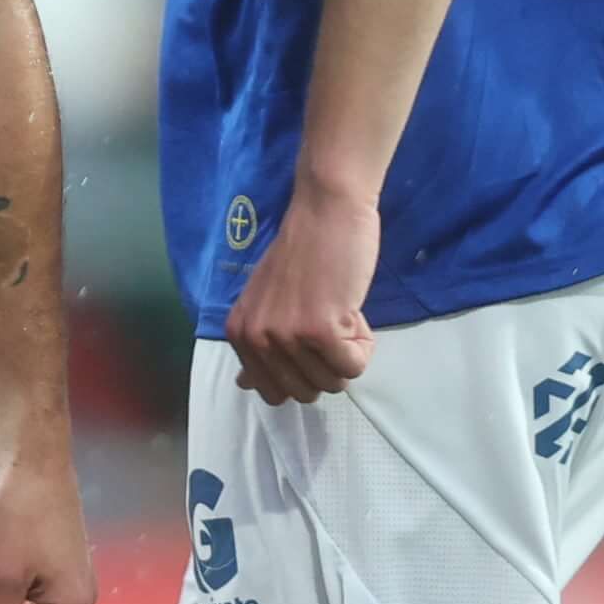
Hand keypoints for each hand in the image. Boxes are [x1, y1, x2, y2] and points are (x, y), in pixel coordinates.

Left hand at [225, 180, 379, 403]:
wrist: (326, 210)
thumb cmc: (305, 253)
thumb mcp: (265, 303)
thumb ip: (257, 345)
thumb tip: (243, 386)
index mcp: (240, 335)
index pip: (274, 392)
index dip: (304, 370)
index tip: (309, 336)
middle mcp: (257, 339)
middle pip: (305, 393)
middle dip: (328, 364)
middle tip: (329, 319)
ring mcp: (287, 335)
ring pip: (333, 383)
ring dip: (348, 352)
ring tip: (340, 310)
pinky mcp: (320, 329)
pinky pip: (354, 367)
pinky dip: (364, 346)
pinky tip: (352, 311)